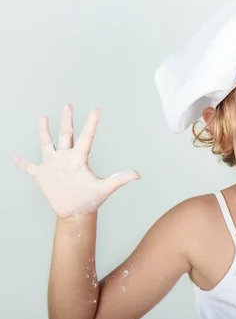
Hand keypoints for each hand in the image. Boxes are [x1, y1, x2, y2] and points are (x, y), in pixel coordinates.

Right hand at [13, 104, 139, 218]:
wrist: (76, 213)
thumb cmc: (91, 200)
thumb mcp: (105, 188)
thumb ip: (120, 179)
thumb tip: (138, 175)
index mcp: (80, 158)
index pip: (86, 137)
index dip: (91, 123)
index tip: (96, 109)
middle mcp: (66, 158)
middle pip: (66, 134)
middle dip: (66, 120)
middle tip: (68, 105)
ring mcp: (53, 165)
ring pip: (47, 144)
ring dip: (44, 131)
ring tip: (44, 117)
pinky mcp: (42, 176)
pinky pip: (29, 167)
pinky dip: (22, 163)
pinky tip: (15, 157)